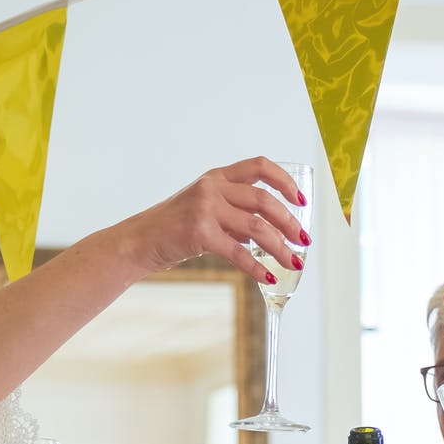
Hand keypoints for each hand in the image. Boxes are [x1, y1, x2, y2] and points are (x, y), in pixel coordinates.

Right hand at [123, 157, 308, 281]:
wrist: (140, 240)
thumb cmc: (174, 227)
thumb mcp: (205, 208)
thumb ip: (235, 211)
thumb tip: (271, 229)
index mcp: (217, 177)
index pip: (259, 166)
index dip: (285, 181)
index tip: (301, 201)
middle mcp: (212, 187)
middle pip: (264, 200)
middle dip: (290, 222)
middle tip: (304, 240)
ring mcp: (205, 209)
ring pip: (257, 227)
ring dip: (281, 247)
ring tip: (294, 261)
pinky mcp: (200, 233)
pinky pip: (239, 253)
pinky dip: (257, 268)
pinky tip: (269, 277)